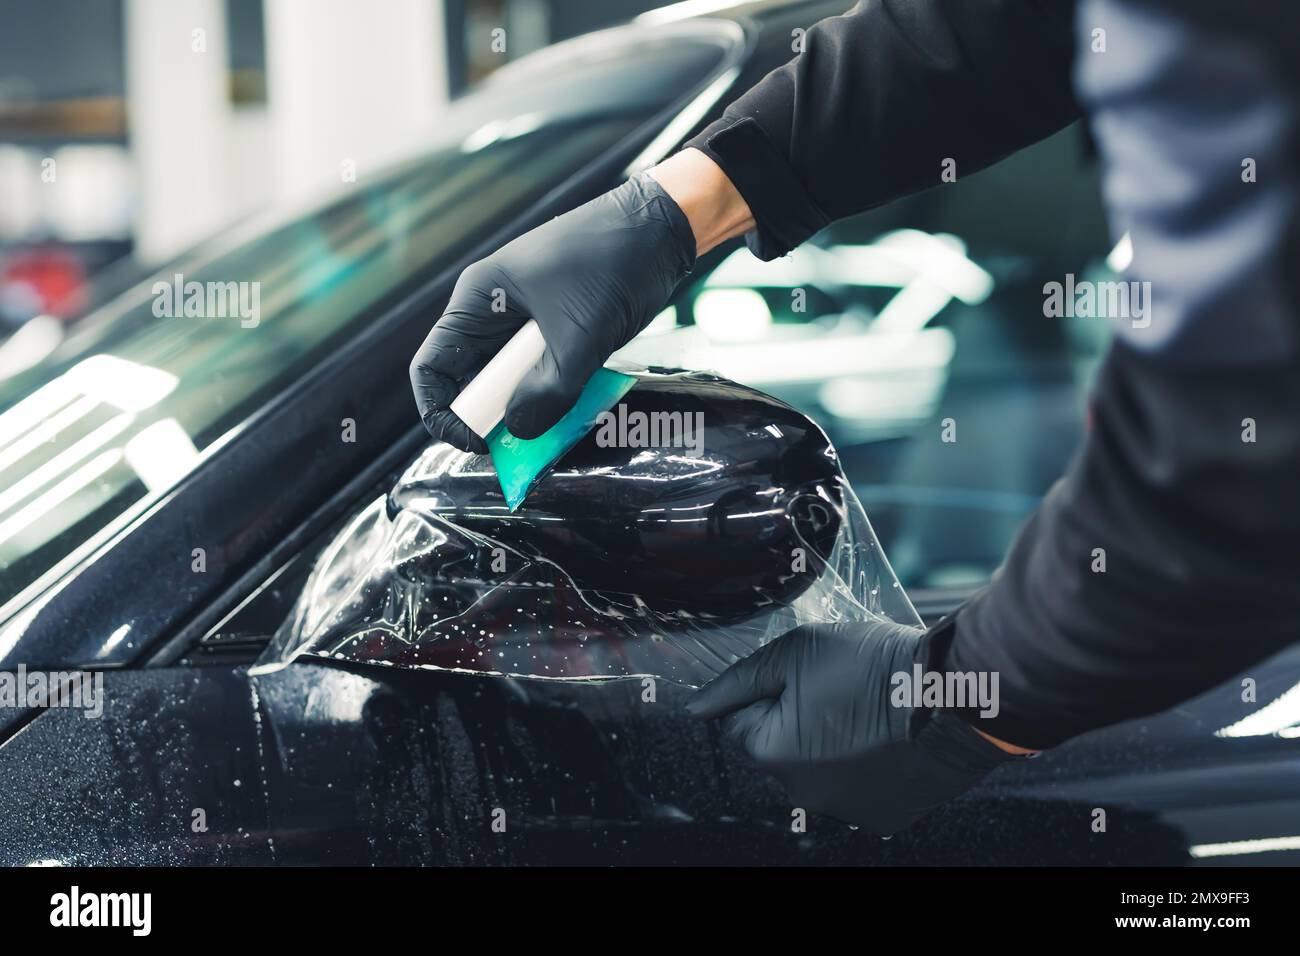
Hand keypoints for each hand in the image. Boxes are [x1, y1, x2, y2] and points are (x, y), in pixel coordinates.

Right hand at [410, 172, 695, 452]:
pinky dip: (552, 395)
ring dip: (526, 408)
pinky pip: (541, 373)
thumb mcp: (580, 333)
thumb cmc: (613, 262)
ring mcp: (526, 320)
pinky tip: (574, 408)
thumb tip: (520, 430)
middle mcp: (494, 310)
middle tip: (517, 447)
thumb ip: (549, 388)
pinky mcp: (557, 329)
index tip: (471, 443)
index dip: (442, 411)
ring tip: (551, 429)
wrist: (662, 228)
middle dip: (488, 416)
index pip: (433, 365)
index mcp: (479, 298)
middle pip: (469, 377)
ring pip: (509, 380)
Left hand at [685, 619, 1013, 833]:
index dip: (771, 690)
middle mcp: (803, 793)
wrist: (951, 694)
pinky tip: (887, 738)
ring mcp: (845, 810)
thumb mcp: (794, 652)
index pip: (742, 721)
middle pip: (780, 748)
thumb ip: (738, 681)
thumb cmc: (874, 667)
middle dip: (798, 719)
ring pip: (818, 769)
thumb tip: (696, 707)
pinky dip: (865, 765)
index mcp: (772, 753)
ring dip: (831, 743)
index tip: (806, 675)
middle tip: (839, 688)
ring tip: (868, 710)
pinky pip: (857, 787)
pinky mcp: (883, 817)